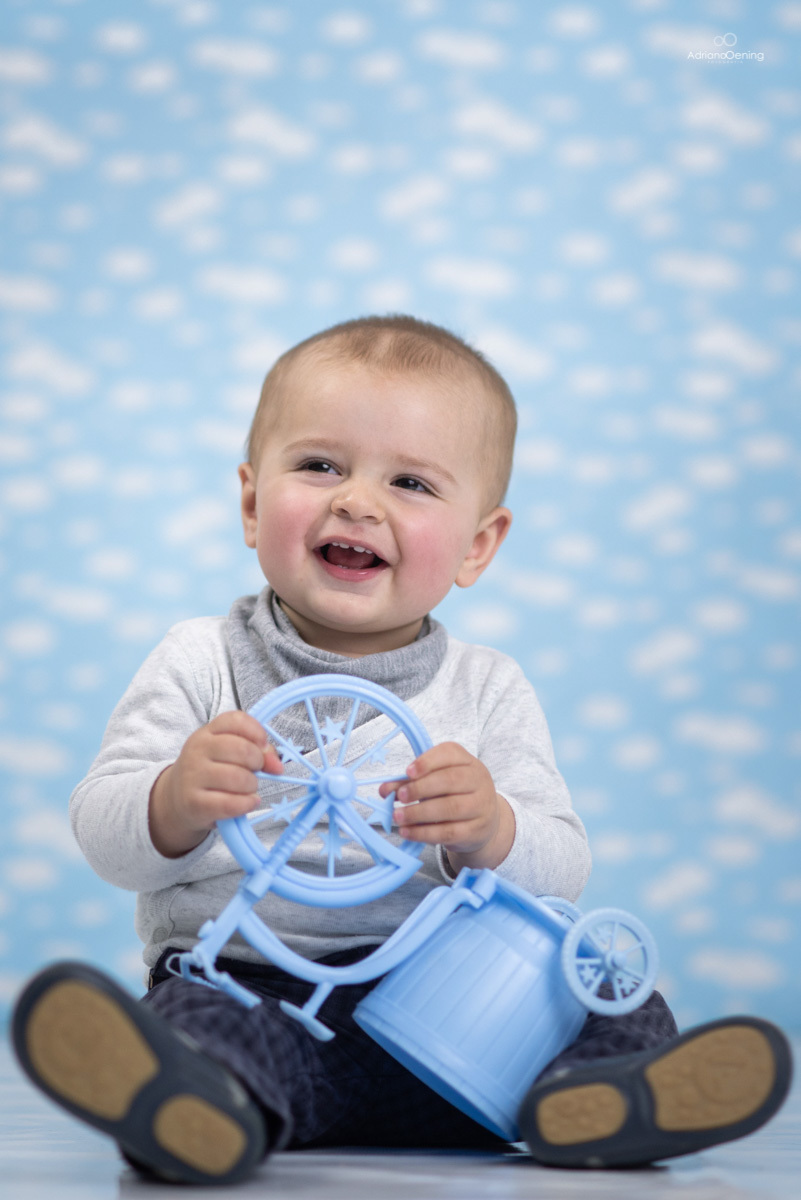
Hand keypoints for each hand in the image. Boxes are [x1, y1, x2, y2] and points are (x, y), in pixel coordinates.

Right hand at [149, 711, 282, 857]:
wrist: (177, 798)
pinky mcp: (194, 803)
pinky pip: (231, 803)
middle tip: (256, 771)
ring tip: (248, 788)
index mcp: (207, 732)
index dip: (257, 732)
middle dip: (258, 762)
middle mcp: (197, 750)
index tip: (262, 746)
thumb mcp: (227, 753)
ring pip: (239, 778)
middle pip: (242, 750)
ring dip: (252, 786)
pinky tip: (248, 802)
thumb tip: (276, 764)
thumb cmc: (210, 771)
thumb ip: (257, 750)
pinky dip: (247, 804)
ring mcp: (193, 776)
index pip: (236, 720)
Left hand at [379, 742, 514, 870]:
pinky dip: (424, 833)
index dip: (427, 762)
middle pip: (450, 781)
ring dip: (419, 813)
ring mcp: (480, 806)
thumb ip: (410, 782)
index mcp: (468, 762)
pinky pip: (448, 832)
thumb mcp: (436, 782)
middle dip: (420, 788)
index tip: (407, 772)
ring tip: (398, 816)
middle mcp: (478, 781)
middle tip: (400, 797)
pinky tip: (408, 832)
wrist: (485, 821)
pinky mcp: (475, 830)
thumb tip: (384, 790)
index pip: (450, 754)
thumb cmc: (455, 795)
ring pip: (449, 808)